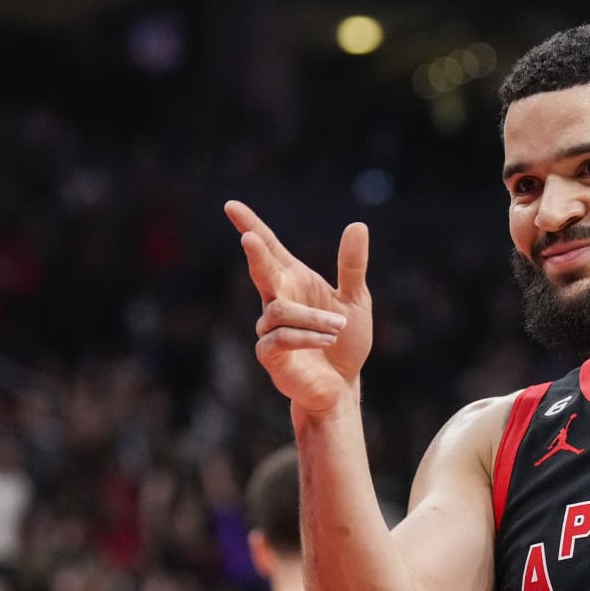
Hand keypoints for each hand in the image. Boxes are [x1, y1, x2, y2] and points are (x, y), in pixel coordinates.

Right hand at [224, 199, 372, 418]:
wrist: (342, 385)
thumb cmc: (345, 342)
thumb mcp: (356, 301)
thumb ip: (352, 267)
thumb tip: (357, 225)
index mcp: (294, 281)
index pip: (269, 248)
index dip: (250, 225)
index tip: (231, 205)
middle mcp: (277, 300)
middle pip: (262, 271)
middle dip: (256, 256)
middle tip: (248, 238)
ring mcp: (269, 328)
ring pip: (281, 311)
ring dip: (313, 318)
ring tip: (340, 327)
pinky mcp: (270, 355)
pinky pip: (281, 338)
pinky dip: (306, 336)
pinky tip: (328, 339)